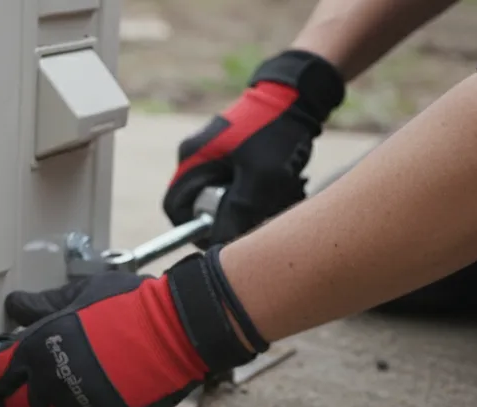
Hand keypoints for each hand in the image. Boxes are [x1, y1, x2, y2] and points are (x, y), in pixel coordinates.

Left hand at [0, 249, 268, 406]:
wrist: (178, 329)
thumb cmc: (131, 303)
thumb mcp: (81, 294)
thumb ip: (44, 305)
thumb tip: (15, 305)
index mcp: (38, 347)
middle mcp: (51, 381)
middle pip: (16, 404)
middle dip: (22, 394)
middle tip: (36, 383)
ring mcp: (77, 406)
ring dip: (55, 405)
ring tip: (76, 385)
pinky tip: (101, 393)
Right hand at [163, 50, 345, 245]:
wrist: (299, 93)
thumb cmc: (276, 129)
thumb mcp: (260, 177)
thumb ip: (239, 212)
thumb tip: (223, 243)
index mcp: (193, 160)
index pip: (176, 209)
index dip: (195, 230)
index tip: (222, 239)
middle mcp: (198, 158)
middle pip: (204, 206)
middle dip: (233, 216)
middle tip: (262, 215)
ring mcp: (216, 155)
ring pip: (226, 198)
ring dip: (252, 205)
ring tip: (280, 195)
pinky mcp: (235, 154)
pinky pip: (240, 185)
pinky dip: (260, 192)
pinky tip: (283, 186)